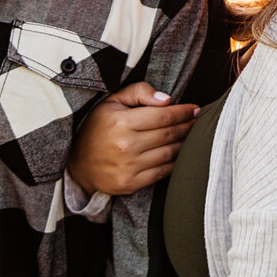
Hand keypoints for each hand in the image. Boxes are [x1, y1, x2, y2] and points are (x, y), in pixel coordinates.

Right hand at [69, 82, 197, 196]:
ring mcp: (128, 166)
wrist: (77, 164)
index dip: (183, 112)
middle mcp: (125, 145)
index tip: (195, 109)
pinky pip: (162, 172)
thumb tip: (166, 99)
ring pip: (169, 153)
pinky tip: (181, 155)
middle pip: (169, 134)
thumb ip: (138, 92)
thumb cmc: (97, 128)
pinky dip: (175, 163)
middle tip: (199, 121)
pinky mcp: (130, 183)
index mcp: (121, 121)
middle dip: (188, 126)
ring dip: (185, 144)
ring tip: (192, 136)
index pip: (163, 115)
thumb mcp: (111, 102)